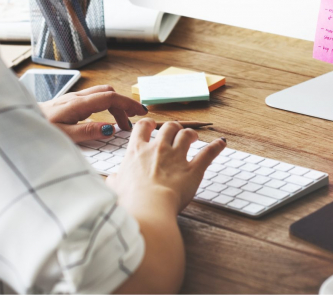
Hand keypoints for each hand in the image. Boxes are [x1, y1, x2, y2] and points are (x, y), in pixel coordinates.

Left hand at [39, 84, 146, 142]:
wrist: (19, 124)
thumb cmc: (39, 130)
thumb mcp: (64, 136)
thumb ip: (87, 131)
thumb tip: (110, 129)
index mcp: (78, 104)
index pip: (110, 97)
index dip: (128, 104)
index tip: (141, 113)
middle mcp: (76, 98)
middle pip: (108, 93)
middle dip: (124, 105)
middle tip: (132, 123)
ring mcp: (72, 99)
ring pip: (101, 94)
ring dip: (115, 105)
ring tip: (121, 124)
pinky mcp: (68, 103)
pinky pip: (93, 99)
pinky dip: (105, 106)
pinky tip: (103, 120)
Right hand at [106, 119, 225, 213]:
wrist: (147, 208)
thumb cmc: (129, 200)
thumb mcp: (115, 188)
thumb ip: (114, 180)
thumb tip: (110, 180)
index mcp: (137, 151)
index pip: (142, 127)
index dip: (149, 124)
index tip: (152, 126)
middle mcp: (158, 149)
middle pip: (168, 127)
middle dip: (173, 128)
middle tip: (176, 133)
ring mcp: (176, 157)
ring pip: (186, 135)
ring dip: (191, 134)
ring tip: (194, 137)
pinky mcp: (193, 170)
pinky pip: (207, 153)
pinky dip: (216, 147)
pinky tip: (222, 143)